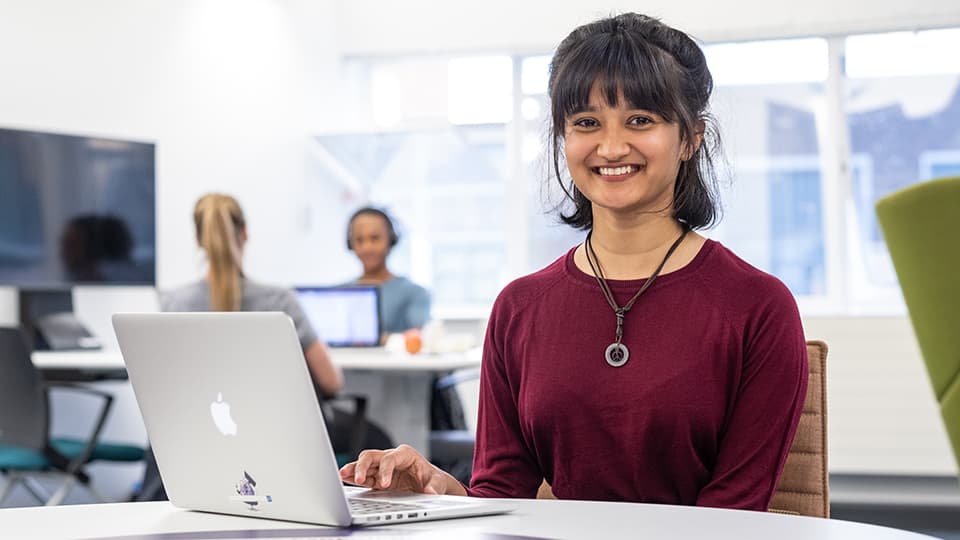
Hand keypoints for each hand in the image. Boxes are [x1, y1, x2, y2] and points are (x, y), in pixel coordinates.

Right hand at [339, 444, 466, 495]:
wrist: (429, 484)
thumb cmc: (432, 478)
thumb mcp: (437, 481)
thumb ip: (435, 486)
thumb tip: (431, 491)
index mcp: (405, 454)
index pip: (389, 458)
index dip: (385, 470)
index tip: (384, 484)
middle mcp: (391, 458)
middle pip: (372, 456)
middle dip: (363, 466)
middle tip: (358, 479)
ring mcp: (382, 468)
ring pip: (364, 464)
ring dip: (353, 469)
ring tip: (342, 475)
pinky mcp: (377, 478)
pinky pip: (363, 476)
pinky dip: (353, 478)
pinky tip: (345, 480)